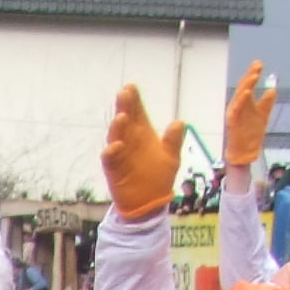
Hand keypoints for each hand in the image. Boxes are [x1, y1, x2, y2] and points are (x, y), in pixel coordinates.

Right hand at [104, 86, 176, 220]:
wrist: (150, 202)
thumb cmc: (159, 177)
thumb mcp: (171, 157)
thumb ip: (173, 140)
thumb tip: (180, 122)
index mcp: (143, 134)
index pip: (138, 113)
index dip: (134, 101)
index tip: (131, 87)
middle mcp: (129, 140)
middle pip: (125, 120)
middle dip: (124, 107)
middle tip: (124, 94)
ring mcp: (120, 154)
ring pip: (116, 136)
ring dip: (117, 127)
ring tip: (122, 117)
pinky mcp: (114, 169)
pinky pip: (110, 159)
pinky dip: (112, 152)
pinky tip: (116, 145)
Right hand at [222, 61, 273, 173]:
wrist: (245, 153)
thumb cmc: (251, 135)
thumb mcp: (263, 115)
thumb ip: (266, 103)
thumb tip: (272, 89)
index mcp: (244, 103)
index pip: (248, 85)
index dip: (253, 74)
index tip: (259, 64)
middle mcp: (238, 106)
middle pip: (243, 87)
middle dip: (250, 75)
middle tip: (258, 66)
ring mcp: (234, 113)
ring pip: (239, 96)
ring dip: (246, 85)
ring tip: (254, 76)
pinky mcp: (232, 121)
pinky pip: (236, 108)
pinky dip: (241, 99)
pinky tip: (247, 91)